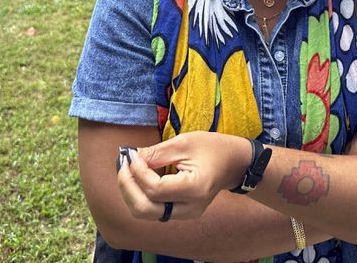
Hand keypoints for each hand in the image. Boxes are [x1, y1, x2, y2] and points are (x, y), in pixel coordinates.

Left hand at [116, 131, 249, 221]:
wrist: (234, 163)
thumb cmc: (213, 148)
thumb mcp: (185, 142)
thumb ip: (157, 152)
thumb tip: (131, 157)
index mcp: (195, 189)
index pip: (155, 189)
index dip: (138, 172)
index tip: (131, 154)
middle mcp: (190, 208)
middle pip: (144, 209)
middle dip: (127, 187)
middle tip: (123, 164)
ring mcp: (185, 214)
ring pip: (145, 213)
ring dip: (131, 192)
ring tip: (127, 169)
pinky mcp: (181, 213)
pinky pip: (153, 209)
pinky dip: (140, 195)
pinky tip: (138, 177)